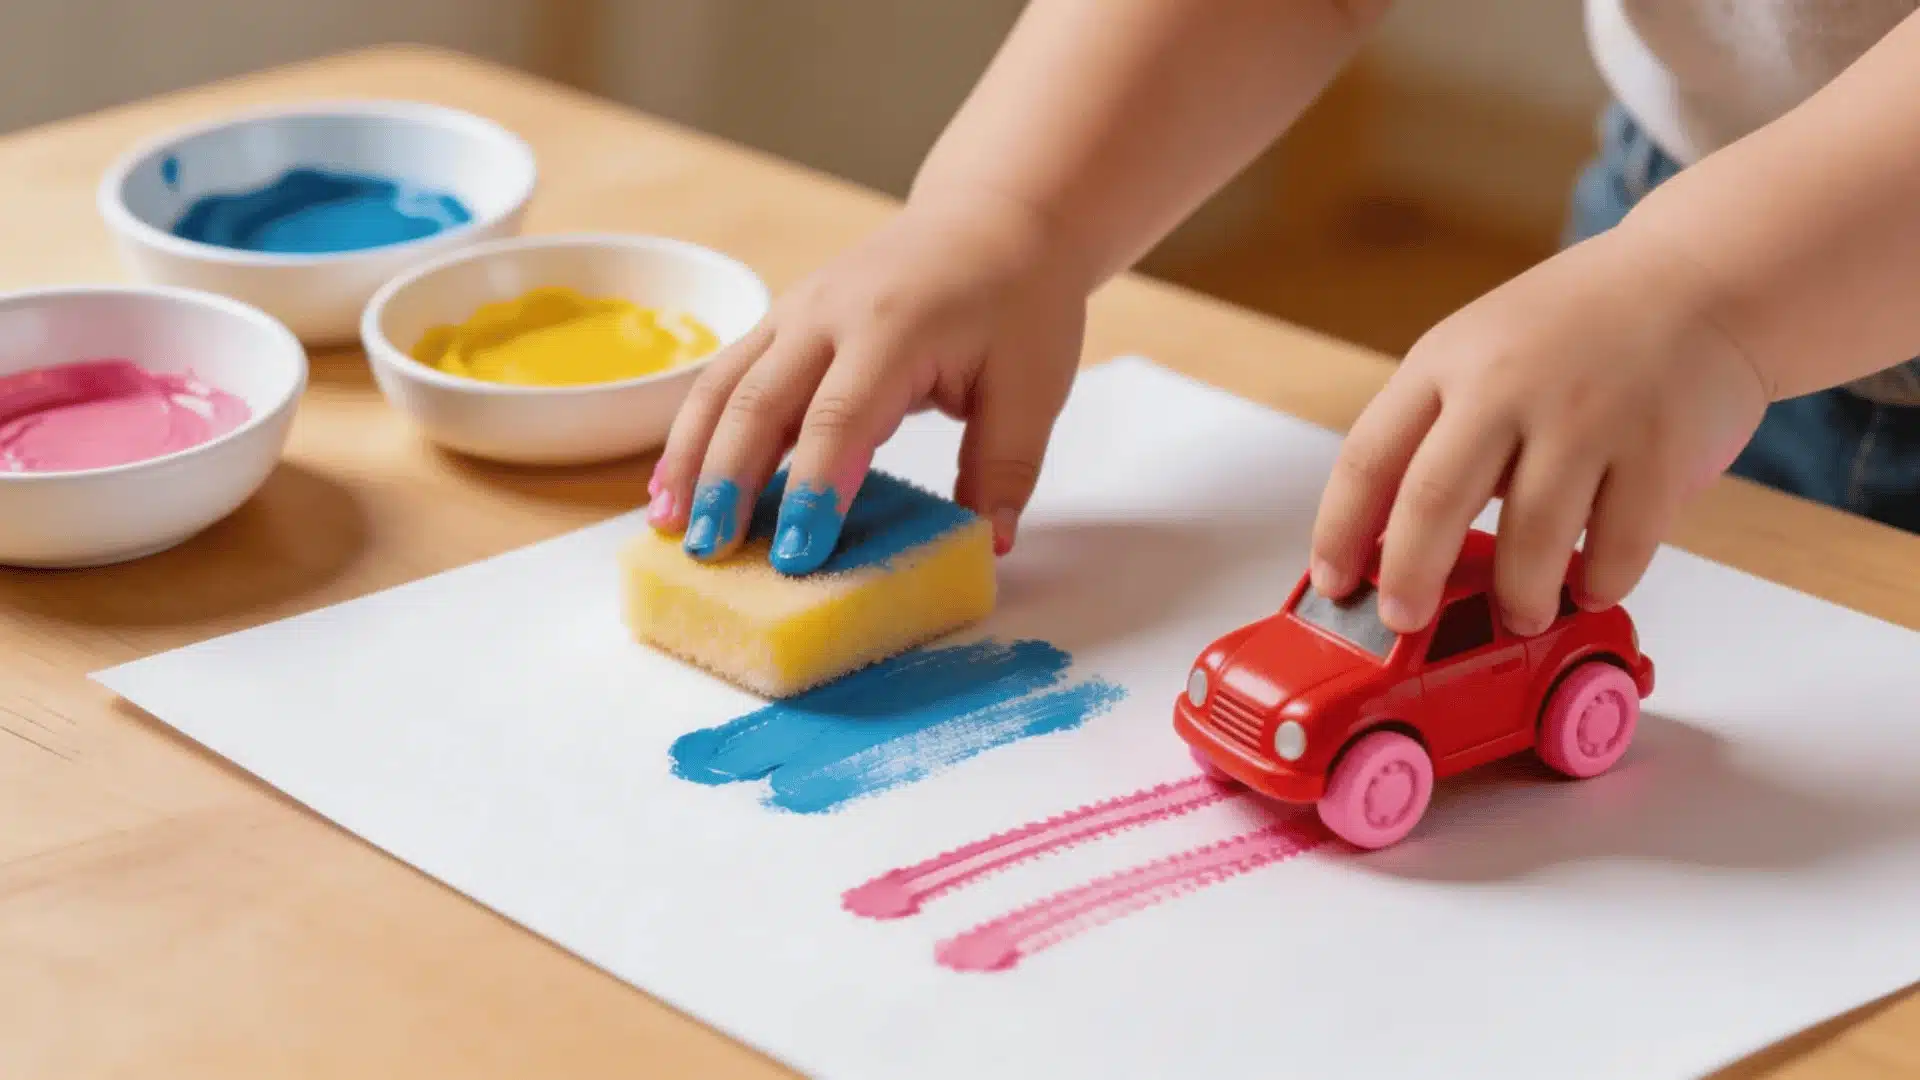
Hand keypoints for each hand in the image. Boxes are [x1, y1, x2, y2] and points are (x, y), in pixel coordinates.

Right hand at [646, 192, 1088, 573]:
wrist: (994, 219)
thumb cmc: (1019, 302)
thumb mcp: (1034, 386)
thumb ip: (1006, 467)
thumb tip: (990, 543)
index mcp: (893, 328)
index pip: (840, 419)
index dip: (816, 490)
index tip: (798, 556)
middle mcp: (829, 314)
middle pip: (759, 402)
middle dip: (727, 481)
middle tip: (707, 552)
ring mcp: (796, 312)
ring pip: (723, 385)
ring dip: (688, 455)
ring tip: (664, 524)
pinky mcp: (783, 321)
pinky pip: (726, 376)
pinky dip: (694, 430)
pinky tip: (674, 481)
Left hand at [1308, 224, 1768, 635]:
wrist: (1701, 277)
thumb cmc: (1577, 328)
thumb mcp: (1479, 350)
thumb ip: (1437, 431)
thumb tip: (1392, 543)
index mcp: (1445, 362)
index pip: (1367, 459)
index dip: (1339, 532)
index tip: (1331, 583)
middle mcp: (1509, 384)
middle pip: (1432, 502)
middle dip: (1411, 580)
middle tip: (1407, 622)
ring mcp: (1588, 415)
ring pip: (1532, 539)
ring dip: (1519, 598)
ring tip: (1520, 616)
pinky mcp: (1660, 450)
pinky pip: (1618, 547)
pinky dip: (1600, 581)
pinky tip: (1591, 584)